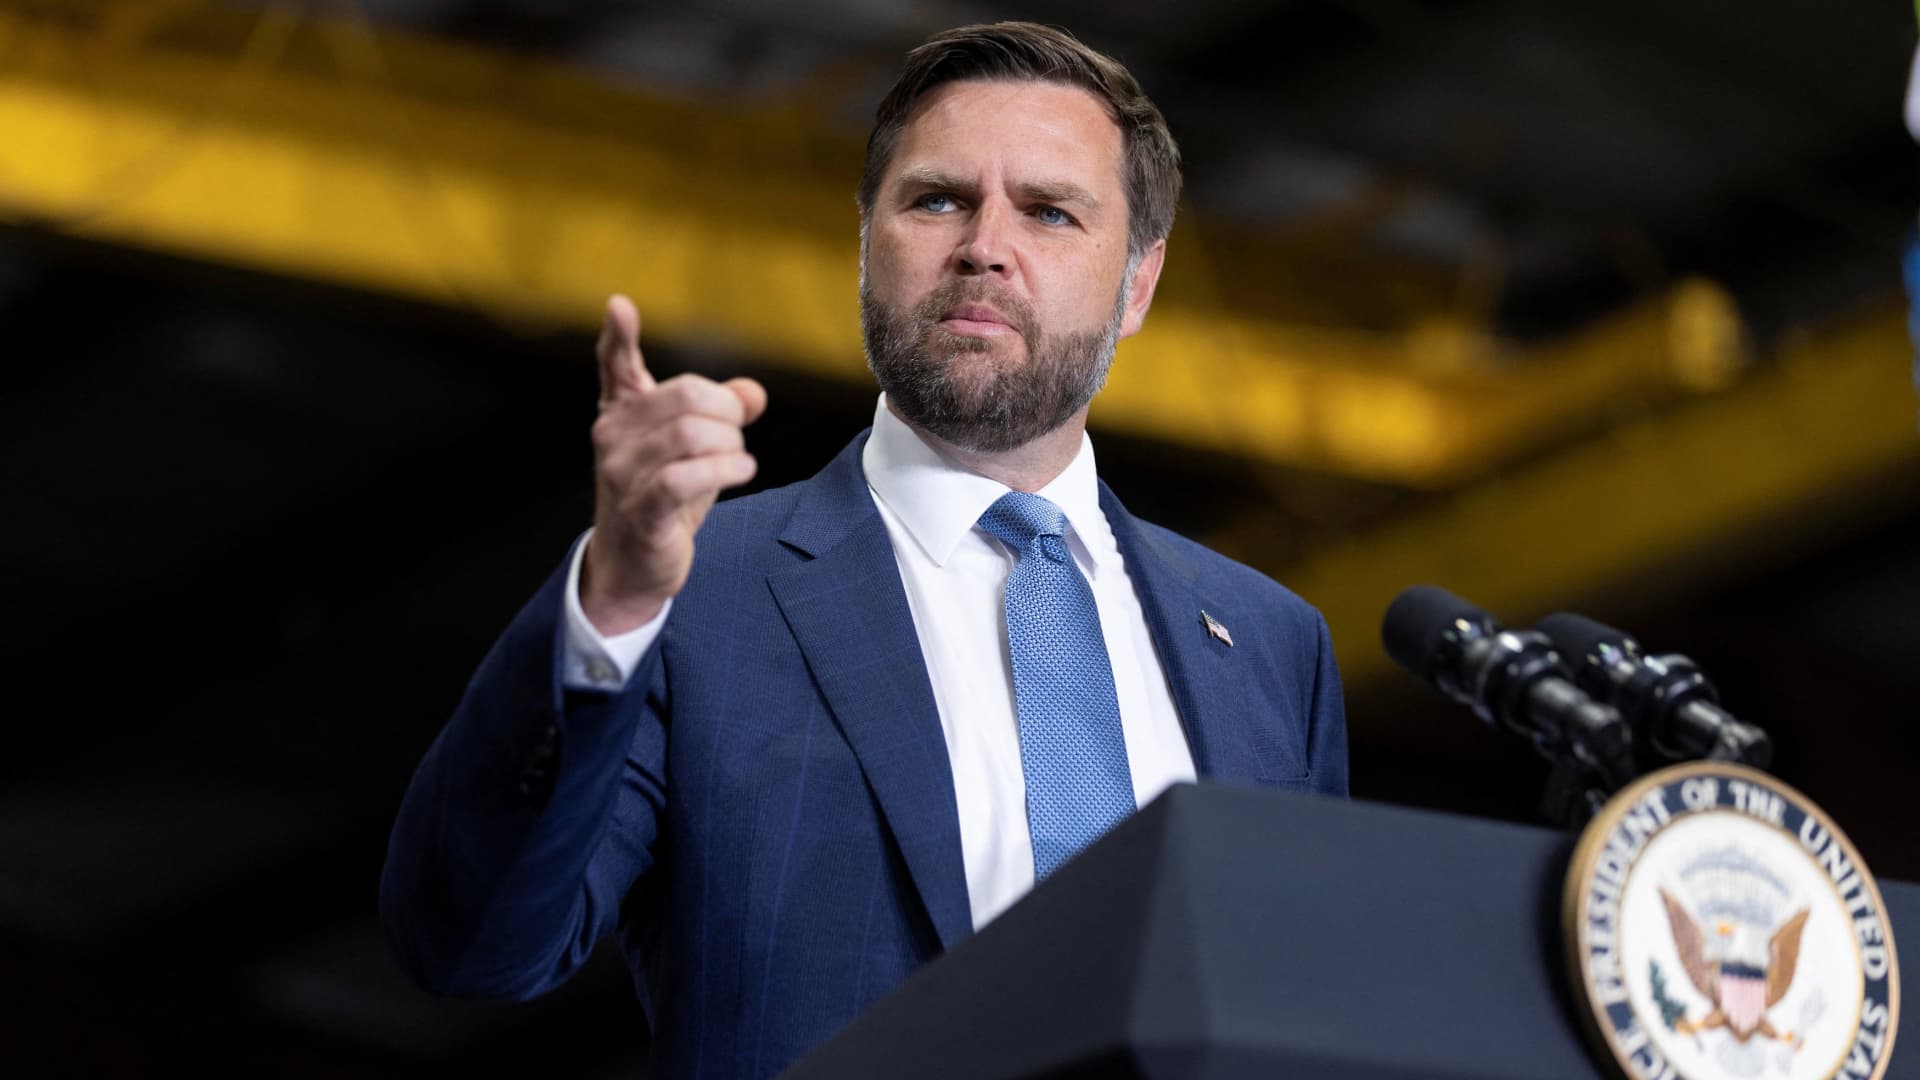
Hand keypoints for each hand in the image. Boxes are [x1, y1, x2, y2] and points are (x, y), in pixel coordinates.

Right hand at [581, 294, 766, 634]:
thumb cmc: (664, 498)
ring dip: (730, 448)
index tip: (620, 305)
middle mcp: (613, 436)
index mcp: (621, 412)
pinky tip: (740, 473)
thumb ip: (722, 413)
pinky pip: (686, 477)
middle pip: (688, 396)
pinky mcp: (641, 510)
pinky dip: (725, 470)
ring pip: (693, 434)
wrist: (631, 566)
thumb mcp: (695, 449)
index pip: (615, 365)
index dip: (618, 335)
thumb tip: (754, 394)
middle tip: (737, 436)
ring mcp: (622, 474)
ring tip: (736, 463)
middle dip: (728, 413)